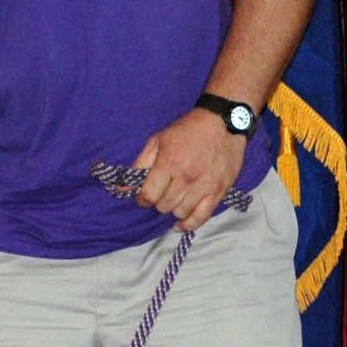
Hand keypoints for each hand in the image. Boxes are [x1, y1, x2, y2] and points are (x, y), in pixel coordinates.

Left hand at [129, 109, 246, 232]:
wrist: (223, 123)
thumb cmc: (189, 130)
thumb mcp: (159, 140)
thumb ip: (140, 165)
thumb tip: (122, 188)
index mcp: (169, 162)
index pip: (149, 195)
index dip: (142, 198)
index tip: (144, 195)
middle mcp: (186, 177)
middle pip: (164, 206)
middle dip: (158, 201)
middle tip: (161, 193)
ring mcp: (204, 186)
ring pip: (180, 212)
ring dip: (173, 208)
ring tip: (174, 198)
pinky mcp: (218, 191)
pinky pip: (201, 217)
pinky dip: (189, 224)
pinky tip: (181, 223)